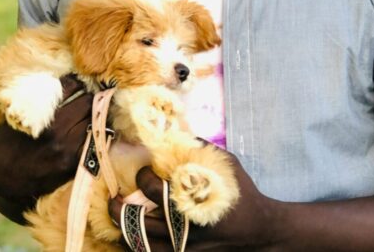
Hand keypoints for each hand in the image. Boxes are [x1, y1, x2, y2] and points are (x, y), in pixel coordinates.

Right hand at [0, 75, 92, 222]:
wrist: (5, 182)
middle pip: (86, 102)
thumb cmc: (6, 145)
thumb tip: (51, 81)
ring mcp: (69, 149)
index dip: (75, 81)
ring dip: (93, 113)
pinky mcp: (75, 163)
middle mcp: (58, 132)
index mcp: (42, 116)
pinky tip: (89, 127)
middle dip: (86, 95)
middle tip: (85, 94)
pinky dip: (94, 131)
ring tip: (90, 109)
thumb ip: (32, 100)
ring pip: (94, 120)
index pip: (71, 87)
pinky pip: (93, 140)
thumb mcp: (14, 116)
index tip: (76, 81)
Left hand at [109, 151, 275, 250]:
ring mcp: (184, 247)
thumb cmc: (242, 195)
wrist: (259, 230)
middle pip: (138, 221)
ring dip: (124, 229)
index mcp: (190, 200)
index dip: (142, 177)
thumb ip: (201, 149)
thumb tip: (178, 134)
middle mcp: (183, 227)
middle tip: (114, 198)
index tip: (144, 170)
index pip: (152, 189)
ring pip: (141, 243)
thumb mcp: (226, 164)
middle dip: (119, 208)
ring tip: (117, 217)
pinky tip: (132, 236)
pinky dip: (140, 246)